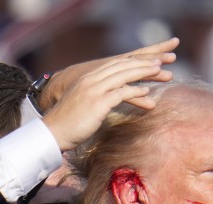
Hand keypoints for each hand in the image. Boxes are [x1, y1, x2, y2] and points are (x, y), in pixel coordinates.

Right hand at [37, 37, 178, 111]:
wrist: (53, 133)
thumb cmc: (67, 124)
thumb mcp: (81, 105)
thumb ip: (93, 99)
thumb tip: (104, 103)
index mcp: (87, 79)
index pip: (113, 65)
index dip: (132, 63)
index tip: (146, 61)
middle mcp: (90, 80)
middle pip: (121, 67)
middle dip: (141, 64)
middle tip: (159, 62)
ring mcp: (94, 90)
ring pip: (123, 76)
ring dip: (143, 73)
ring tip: (159, 72)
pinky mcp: (97, 102)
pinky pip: (120, 93)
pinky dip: (135, 91)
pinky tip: (146, 91)